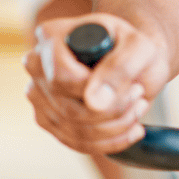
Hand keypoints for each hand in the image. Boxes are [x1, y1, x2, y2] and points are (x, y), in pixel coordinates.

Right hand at [24, 12, 169, 155]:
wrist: (135, 59)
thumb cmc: (134, 47)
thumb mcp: (139, 47)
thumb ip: (120, 67)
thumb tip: (94, 103)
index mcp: (52, 36)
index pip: (61, 78)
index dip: (97, 91)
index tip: (134, 89)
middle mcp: (37, 65)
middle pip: (68, 108)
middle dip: (114, 111)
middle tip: (141, 96)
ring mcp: (39, 94)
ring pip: (73, 129)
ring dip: (115, 127)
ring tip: (138, 107)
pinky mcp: (48, 118)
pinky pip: (74, 142)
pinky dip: (109, 141)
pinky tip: (131, 128)